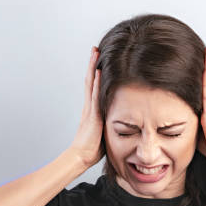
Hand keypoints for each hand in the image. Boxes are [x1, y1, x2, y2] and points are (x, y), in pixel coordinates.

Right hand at [69, 46, 104, 168]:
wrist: (82, 156)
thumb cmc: (93, 149)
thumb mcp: (105, 132)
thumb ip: (110, 123)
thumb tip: (123, 121)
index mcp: (92, 110)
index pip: (93, 87)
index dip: (95, 73)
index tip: (98, 61)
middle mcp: (89, 106)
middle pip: (90, 80)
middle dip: (92, 64)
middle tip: (95, 49)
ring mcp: (89, 109)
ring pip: (90, 83)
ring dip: (93, 67)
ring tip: (95, 52)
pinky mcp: (92, 114)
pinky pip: (94, 94)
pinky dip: (96, 82)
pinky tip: (98, 71)